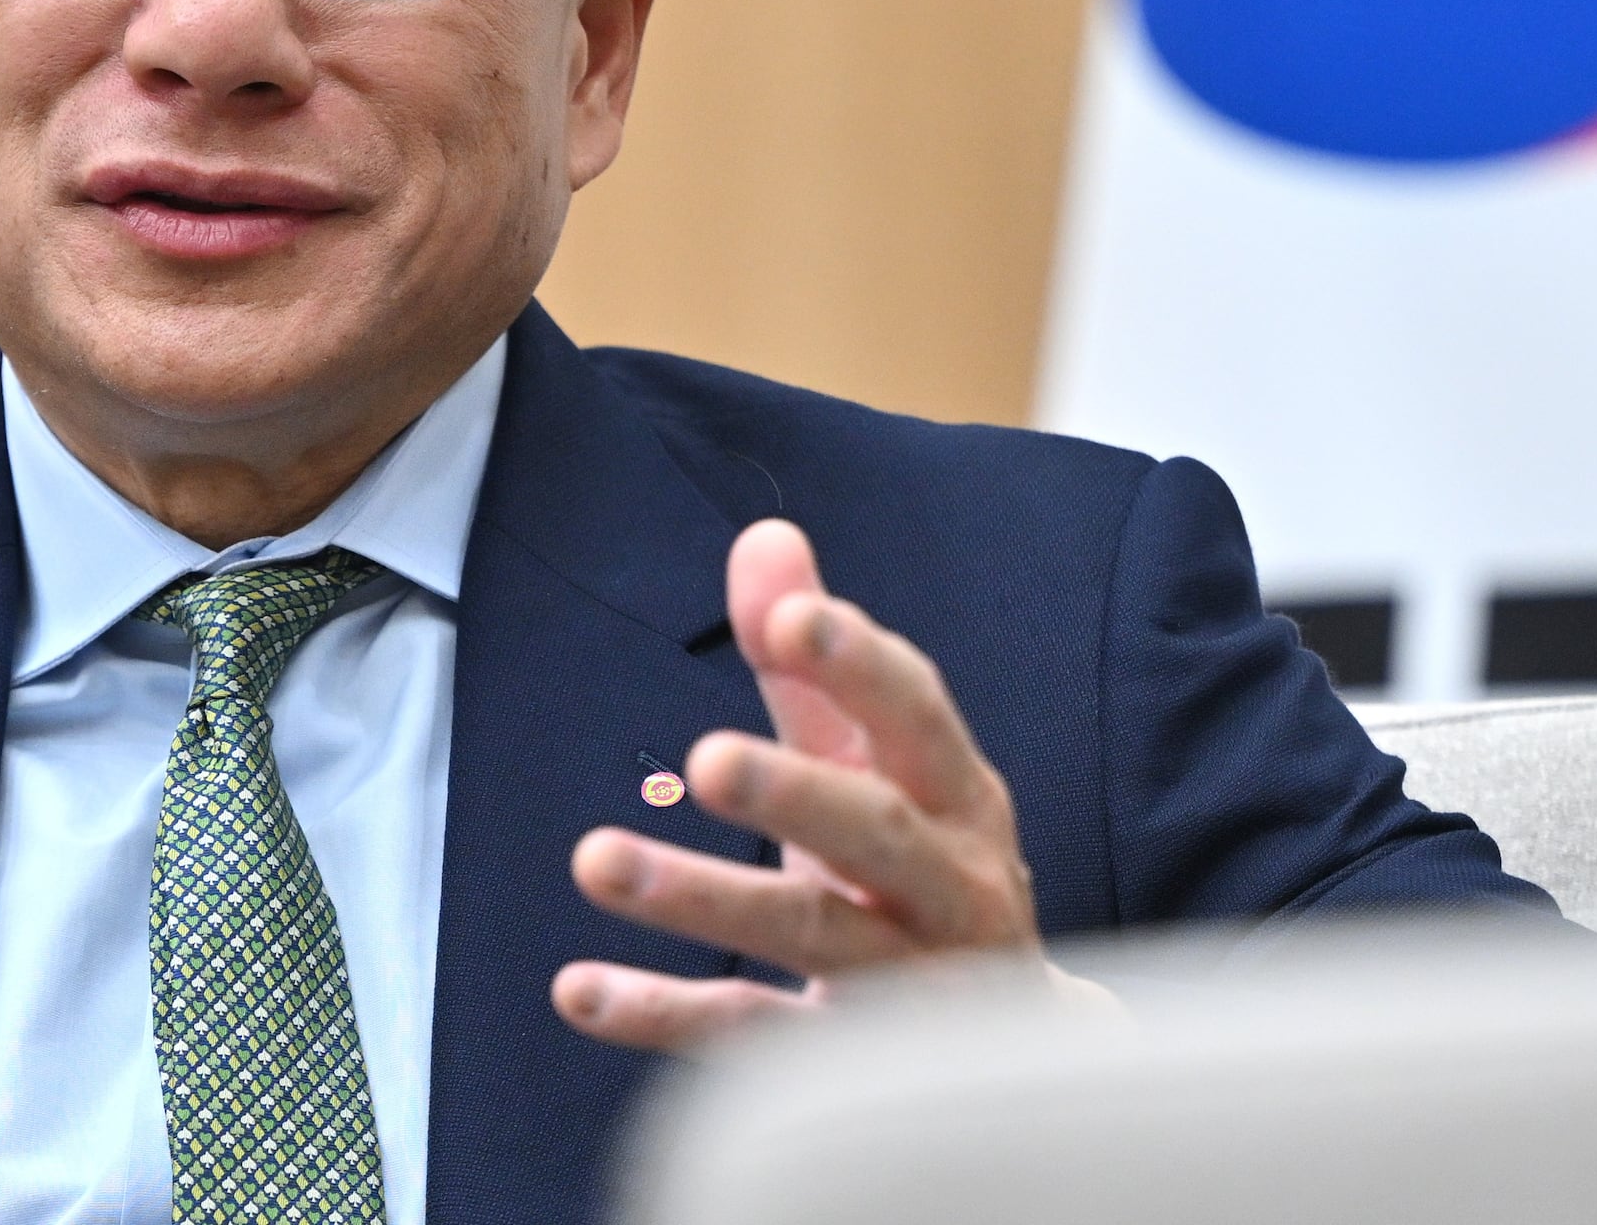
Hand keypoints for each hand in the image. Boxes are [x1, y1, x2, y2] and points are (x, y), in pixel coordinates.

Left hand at [552, 520, 1112, 1049]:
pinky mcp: (852, 1060)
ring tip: (596, 859)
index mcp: (957, 795)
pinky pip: (754, 1034)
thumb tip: (765, 535)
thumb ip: (816, 661)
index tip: (789, 618)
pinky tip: (578, 988)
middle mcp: (949, 887)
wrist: (1018, 1049)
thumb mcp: (881, 765)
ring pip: (811, 937)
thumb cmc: (924, 869)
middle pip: (879, 835)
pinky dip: (665, 1013)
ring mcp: (910, 984)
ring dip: (704, 898)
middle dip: (798, 793)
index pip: (917, 716)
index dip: (858, 664)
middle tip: (707, 759)